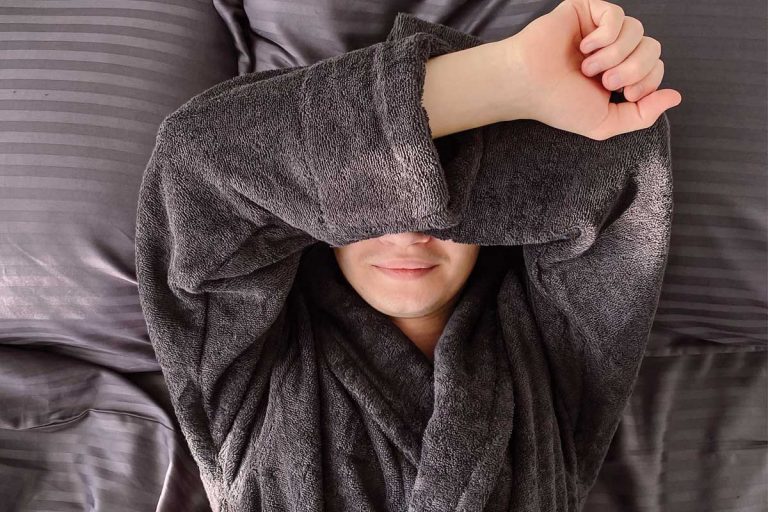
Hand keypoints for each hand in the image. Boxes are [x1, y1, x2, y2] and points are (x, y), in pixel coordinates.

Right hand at [497, 0, 681, 139]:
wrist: (528, 84)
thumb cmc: (558, 104)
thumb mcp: (605, 122)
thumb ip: (643, 115)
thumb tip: (676, 97)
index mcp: (619, 74)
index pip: (656, 68)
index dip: (647, 82)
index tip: (621, 94)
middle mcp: (613, 50)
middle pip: (653, 49)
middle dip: (632, 70)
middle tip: (604, 81)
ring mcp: (601, 29)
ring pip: (638, 32)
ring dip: (614, 55)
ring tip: (587, 67)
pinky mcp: (589, 11)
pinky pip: (617, 16)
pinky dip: (604, 36)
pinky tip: (583, 48)